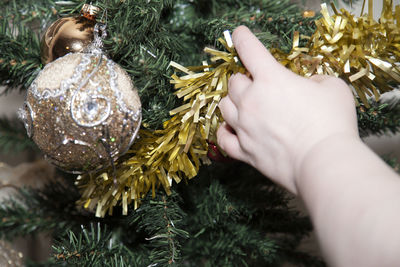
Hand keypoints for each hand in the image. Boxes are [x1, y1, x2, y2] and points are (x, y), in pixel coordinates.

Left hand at [217, 26, 358, 193]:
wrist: (323, 162)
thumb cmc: (332, 123)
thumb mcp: (333, 88)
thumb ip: (315, 80)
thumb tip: (305, 85)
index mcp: (271, 79)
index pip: (249, 50)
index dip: (243, 38)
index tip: (239, 34)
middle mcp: (251, 101)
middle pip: (233, 82)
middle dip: (244, 79)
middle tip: (256, 84)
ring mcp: (244, 127)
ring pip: (223, 106)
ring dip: (233, 102)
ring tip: (245, 105)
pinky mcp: (244, 151)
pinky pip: (223, 138)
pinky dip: (225, 131)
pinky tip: (232, 130)